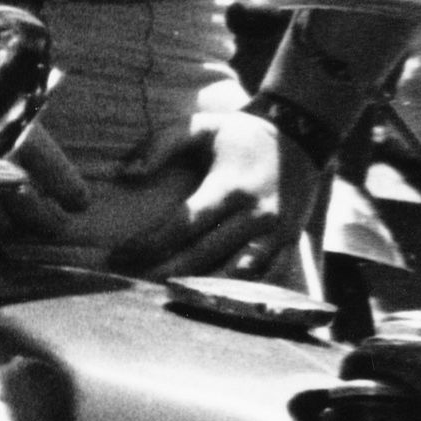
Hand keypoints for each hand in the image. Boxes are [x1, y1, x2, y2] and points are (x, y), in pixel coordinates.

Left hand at [122, 104, 289, 277]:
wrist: (301, 135)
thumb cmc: (238, 134)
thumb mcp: (200, 126)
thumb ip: (160, 145)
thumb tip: (127, 174)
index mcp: (231, 187)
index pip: (183, 225)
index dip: (150, 244)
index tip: (119, 256)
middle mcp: (256, 214)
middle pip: (204, 255)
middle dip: (164, 271)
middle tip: (129, 282)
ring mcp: (276, 232)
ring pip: (233, 273)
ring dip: (198, 287)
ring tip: (162, 292)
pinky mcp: (288, 241)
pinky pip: (259, 275)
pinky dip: (231, 288)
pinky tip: (202, 294)